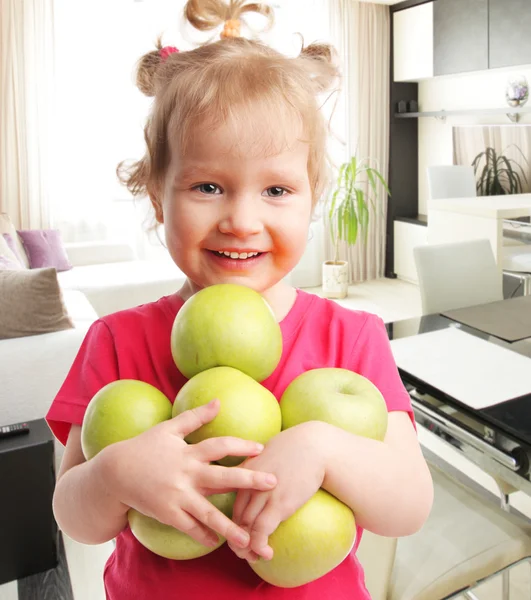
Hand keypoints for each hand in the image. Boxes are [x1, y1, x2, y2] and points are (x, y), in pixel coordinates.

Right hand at [96, 399, 276, 549]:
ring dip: (229, 525)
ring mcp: (177, 496)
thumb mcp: (169, 429)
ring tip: (248, 537)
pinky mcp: (167, 513)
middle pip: (222, 478)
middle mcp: (186, 474)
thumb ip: (195, 417)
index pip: (219, 446)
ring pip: (207, 512)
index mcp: (188, 452)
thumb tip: (218, 401)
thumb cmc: (144, 447)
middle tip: (273, 483)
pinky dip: (203, 535)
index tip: (261, 448)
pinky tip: (217, 541)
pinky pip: (189, 526)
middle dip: (248, 481)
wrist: (114, 473)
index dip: (241, 445)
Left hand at [228, 422, 326, 561]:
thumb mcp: (269, 452)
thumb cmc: (297, 447)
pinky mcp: (278, 504)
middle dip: (238, 540)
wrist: (316, 445)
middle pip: (236, 518)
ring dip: (247, 548)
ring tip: (254, 558)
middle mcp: (249, 483)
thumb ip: (259, 465)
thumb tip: (259, 476)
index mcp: (245, 471)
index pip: (234, 503)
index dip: (235, 523)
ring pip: (245, 528)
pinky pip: (261, 531)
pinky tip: (267, 553)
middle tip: (246, 553)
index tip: (244, 534)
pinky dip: (259, 546)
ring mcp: (263, 494)